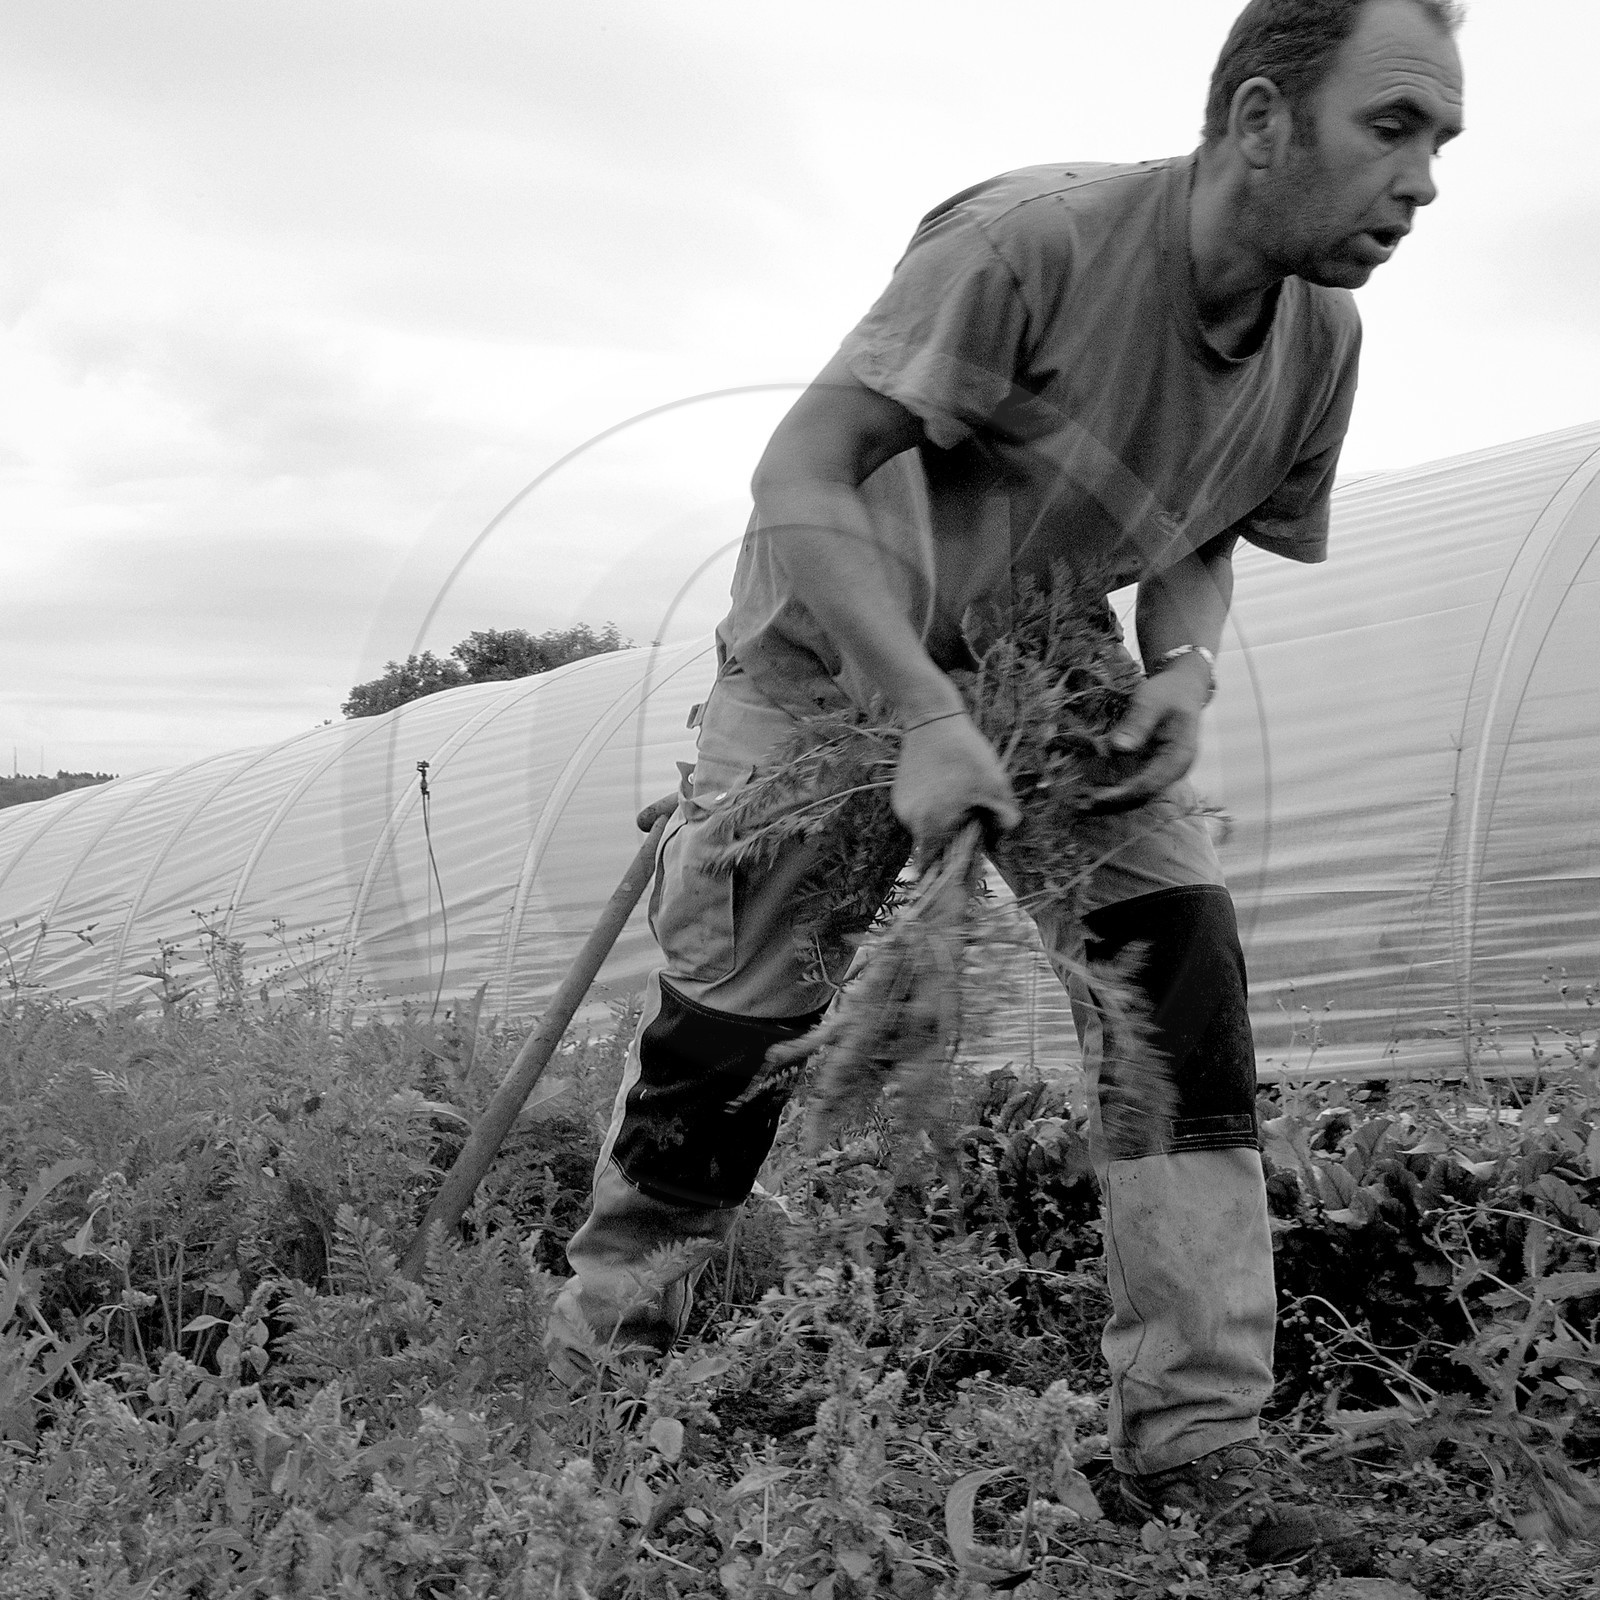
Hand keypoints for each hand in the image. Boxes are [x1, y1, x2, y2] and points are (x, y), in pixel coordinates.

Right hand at [891, 711, 1020, 865]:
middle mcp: (910, 821)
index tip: (969, 862)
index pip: (938, 866)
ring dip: (944, 821)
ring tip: (960, 794)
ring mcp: (901, 808)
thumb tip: (997, 844)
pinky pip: (920, 813)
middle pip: (936, 846)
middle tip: (973, 816)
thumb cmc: (967, 754)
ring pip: (928, 829)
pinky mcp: (899, 795)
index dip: (955, 869)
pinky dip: (933, 808)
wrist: (932, 719)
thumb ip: (1005, 822)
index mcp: (931, 826)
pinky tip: (946, 785)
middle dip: (955, 838)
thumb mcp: (997, 787)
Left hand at [1084, 666, 1206, 812]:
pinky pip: (1132, 785)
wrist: (1182, 688)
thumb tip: (1118, 748)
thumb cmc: (1168, 692)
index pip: (1150, 784)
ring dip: (1111, 802)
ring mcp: (1163, 772)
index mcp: (1180, 757)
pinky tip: (1090, 793)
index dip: (1123, 793)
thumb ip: (1138, 723)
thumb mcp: (1152, 701)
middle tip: (1083, 806)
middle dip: (1114, 803)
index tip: (1097, 797)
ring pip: (1137, 795)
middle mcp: (1174, 770)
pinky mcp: (1151, 769)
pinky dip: (1113, 791)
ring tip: (1081, 805)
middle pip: (1143, 796)